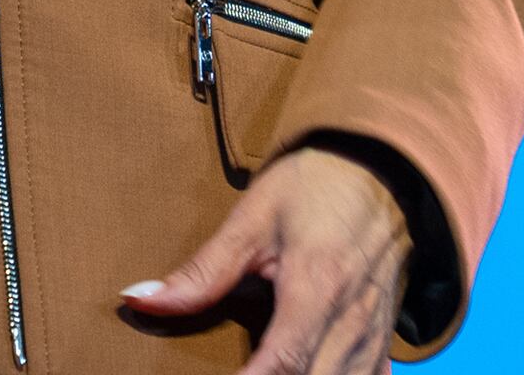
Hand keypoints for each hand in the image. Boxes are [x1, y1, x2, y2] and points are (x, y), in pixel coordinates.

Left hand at [120, 146, 410, 374]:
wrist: (380, 168)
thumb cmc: (314, 187)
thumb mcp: (252, 218)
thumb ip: (201, 270)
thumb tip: (139, 299)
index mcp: (317, 287)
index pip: (283, 362)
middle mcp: (351, 319)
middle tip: (234, 374)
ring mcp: (375, 332)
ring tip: (262, 373)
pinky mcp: (385, 335)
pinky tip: (312, 373)